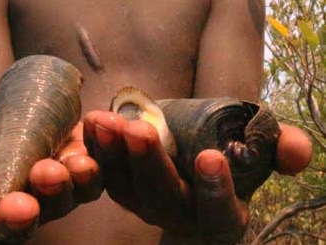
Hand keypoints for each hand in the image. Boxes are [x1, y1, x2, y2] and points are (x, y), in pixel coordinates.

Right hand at [0, 94, 102, 240]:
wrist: (21, 123)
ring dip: (67, 185)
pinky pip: (95, 173)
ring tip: (72, 167)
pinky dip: (100, 156)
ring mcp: (55, 192)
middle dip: (20, 213)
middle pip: (20, 219)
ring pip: (64, 198)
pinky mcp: (84, 174)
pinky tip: (97, 132)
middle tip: (21, 204)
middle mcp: (19, 204)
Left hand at [83, 110, 310, 243]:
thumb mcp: (259, 147)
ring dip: (114, 155)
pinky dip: (97, 149)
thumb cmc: (230, 151)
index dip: (216, 191)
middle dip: (150, 164)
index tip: (212, 157)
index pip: (219, 215)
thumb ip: (280, 148)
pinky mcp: (122, 188)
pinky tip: (93, 122)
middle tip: (140, 129)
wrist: (194, 153)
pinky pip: (105, 174)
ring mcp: (146, 205)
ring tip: (106, 121)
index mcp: (220, 216)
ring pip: (126, 188)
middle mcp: (180, 217)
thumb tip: (294, 152)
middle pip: (163, 200)